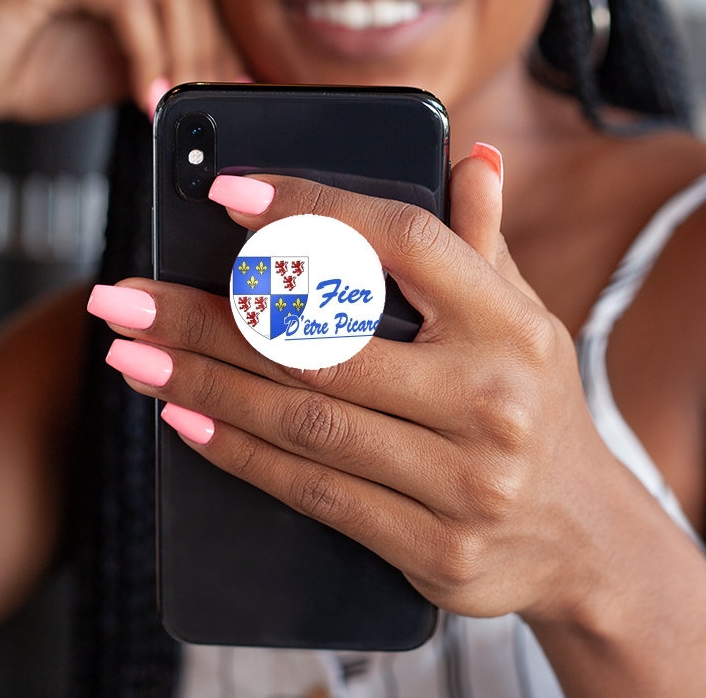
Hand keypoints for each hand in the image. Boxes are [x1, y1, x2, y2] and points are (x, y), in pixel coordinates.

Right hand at [0, 0, 244, 132]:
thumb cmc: (40, 71)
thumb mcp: (129, 72)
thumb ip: (172, 65)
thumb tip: (224, 82)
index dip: (222, 48)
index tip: (230, 93)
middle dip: (207, 59)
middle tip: (202, 105)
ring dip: (182, 59)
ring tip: (173, 104)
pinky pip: (128, 4)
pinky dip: (147, 55)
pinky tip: (145, 93)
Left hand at [92, 151, 623, 628]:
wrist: (581, 534)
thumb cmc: (532, 404)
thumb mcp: (523, 317)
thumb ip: (481, 241)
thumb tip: (469, 158)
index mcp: (511, 323)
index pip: (401, 241)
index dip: (310, 212)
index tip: (225, 194)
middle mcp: (491, 398)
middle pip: (322, 343)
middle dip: (207, 317)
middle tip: (124, 295)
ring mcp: (465, 481)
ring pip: (304, 421)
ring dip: (202, 382)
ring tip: (130, 353)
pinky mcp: (435, 548)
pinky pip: (315, 493)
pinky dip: (240, 453)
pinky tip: (184, 418)